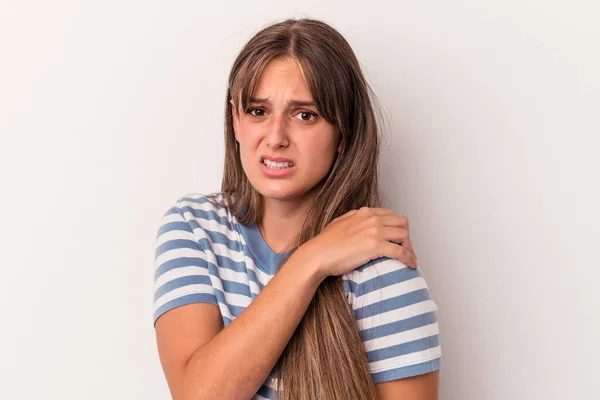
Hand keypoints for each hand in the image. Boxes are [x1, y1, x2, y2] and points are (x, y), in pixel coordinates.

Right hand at [302, 207, 418, 277]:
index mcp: (364, 212)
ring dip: (409, 247)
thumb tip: (361, 218)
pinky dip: (409, 258)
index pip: (391, 214)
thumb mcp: (340, 222)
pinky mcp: (375, 246)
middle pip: (402, 222)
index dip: (396, 227)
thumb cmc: (325, 243)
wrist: (318, 255)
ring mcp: (374, 232)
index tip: (397, 238)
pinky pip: (400, 251)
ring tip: (409, 258)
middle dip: (406, 235)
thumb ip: (354, 218)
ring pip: (404, 235)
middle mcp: (372, 219)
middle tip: (404, 248)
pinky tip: (411, 264)